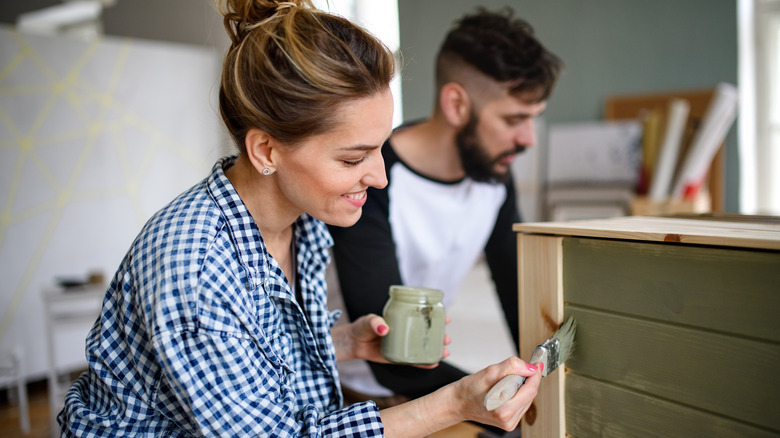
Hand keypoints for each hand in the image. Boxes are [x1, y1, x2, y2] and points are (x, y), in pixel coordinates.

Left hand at [332, 314, 450, 365]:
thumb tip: (384, 328)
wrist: (354, 343)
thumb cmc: (362, 327)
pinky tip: (434, 363)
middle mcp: (406, 331)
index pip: (422, 315)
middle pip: (427, 332)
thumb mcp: (368, 321)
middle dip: (440, 335)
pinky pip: (414, 361)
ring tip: (445, 351)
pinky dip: (424, 363)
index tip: (445, 317)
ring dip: (436, 349)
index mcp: (403, 319)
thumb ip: (375, 323)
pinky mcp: (400, 357)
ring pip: (424, 347)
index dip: (436, 316)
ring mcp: (404, 345)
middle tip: (447, 338)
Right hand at [379, 356, 540, 436]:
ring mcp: (509, 423)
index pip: (530, 390)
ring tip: (505, 380)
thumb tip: (529, 367)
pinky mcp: (510, 422)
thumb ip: (511, 367)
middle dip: (527, 379)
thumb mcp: (488, 372)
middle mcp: (508, 420)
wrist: (458, 403)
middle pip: (530, 394)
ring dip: (522, 386)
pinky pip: (522, 403)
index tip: (535, 363)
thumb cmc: (469, 390)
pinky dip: (518, 393)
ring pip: (527, 398)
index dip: (534, 374)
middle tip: (517, 368)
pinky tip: (506, 389)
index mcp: (503, 410)